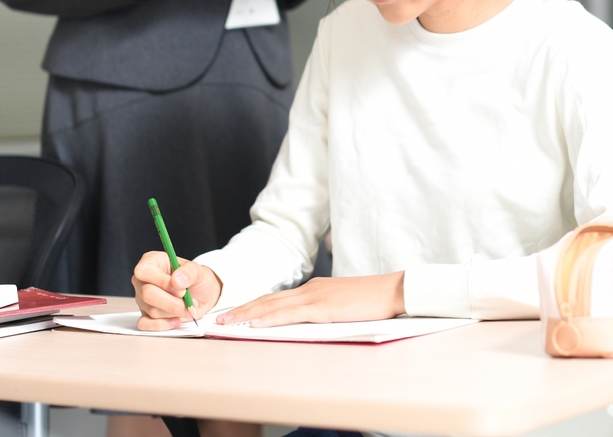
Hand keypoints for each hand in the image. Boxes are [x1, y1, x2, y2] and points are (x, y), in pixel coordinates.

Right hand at [131, 252, 221, 330]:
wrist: (201, 295)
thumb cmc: (195, 279)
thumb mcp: (198, 270)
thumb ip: (189, 272)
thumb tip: (177, 281)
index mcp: (151, 261)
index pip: (144, 271)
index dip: (162, 282)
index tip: (181, 290)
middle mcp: (142, 280)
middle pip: (147, 293)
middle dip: (171, 302)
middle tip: (188, 302)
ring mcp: (141, 298)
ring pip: (151, 310)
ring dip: (174, 312)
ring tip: (188, 308)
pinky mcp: (145, 315)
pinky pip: (145, 324)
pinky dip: (163, 325)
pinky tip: (176, 320)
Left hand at [214, 272, 405, 327]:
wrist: (393, 290)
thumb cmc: (374, 301)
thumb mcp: (344, 306)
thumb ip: (326, 311)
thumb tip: (311, 323)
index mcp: (315, 289)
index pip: (277, 298)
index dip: (254, 305)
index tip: (236, 313)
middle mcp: (310, 289)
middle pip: (268, 299)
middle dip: (241, 309)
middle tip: (219, 318)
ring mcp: (314, 297)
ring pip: (272, 305)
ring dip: (246, 314)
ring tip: (226, 322)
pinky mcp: (321, 308)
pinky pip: (288, 314)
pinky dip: (267, 318)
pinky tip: (253, 324)